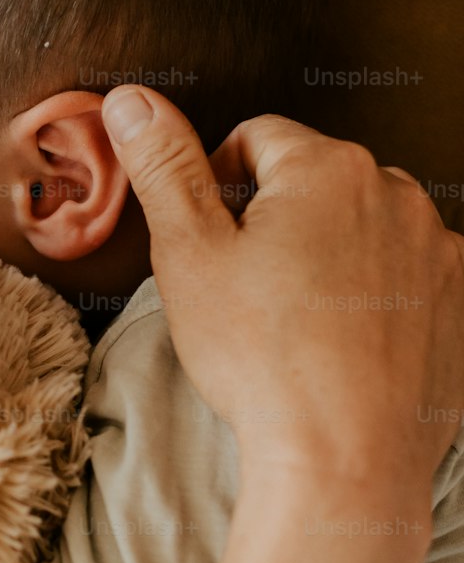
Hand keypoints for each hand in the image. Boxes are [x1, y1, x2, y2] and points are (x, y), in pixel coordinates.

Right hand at [101, 87, 463, 526]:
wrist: (345, 462)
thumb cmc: (262, 360)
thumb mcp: (188, 254)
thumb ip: (163, 165)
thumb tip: (132, 99)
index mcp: (327, 166)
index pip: (257, 139)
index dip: (219, 186)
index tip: (212, 243)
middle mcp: (396, 192)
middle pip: (315, 180)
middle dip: (279, 218)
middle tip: (248, 289)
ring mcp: (437, 249)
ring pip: (363, 225)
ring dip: (330, 252)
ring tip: (298, 322)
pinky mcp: (460, 301)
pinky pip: (406, 274)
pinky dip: (377, 295)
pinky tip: (345, 342)